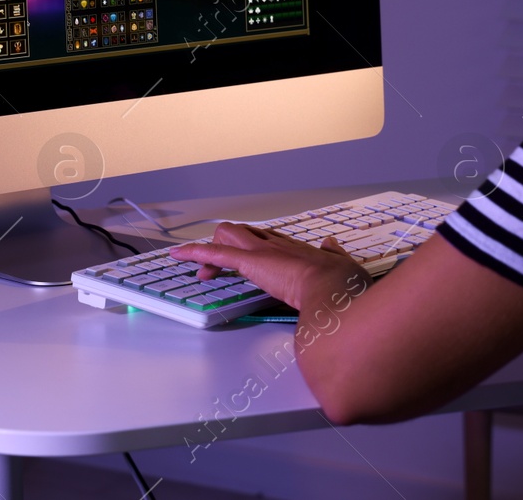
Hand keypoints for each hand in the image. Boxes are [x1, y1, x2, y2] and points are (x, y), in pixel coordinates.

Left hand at [169, 223, 368, 311]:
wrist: (335, 290)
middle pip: (243, 233)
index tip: (249, 263)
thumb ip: (334, 254)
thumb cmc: (341, 285)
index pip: (265, 239)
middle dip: (228, 249)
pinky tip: (180, 255)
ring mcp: (263, 251)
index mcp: (295, 248)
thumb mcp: (342, 266)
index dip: (252, 249)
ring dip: (211, 252)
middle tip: (221, 272)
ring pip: (227, 235)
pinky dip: (196, 252)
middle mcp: (276, 244)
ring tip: (204, 273)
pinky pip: (217, 253)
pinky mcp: (252, 262)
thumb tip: (330, 244)